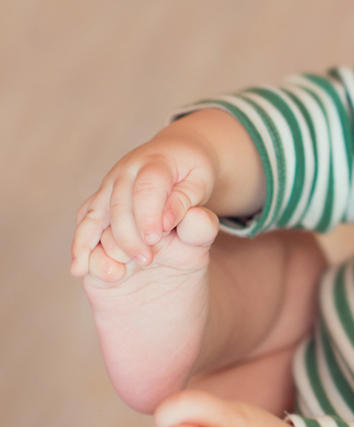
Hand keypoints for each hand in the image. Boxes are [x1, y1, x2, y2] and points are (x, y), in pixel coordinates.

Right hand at [71, 126, 218, 278]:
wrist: (175, 154)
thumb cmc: (193, 173)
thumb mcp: (201, 183)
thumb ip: (185, 201)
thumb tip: (166, 221)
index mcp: (154, 163)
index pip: (147, 188)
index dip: (148, 215)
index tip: (154, 239)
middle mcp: (125, 172)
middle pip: (119, 205)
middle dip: (129, 235)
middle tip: (147, 259)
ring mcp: (108, 186)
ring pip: (95, 215)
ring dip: (101, 244)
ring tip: (114, 273)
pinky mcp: (98, 200)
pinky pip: (85, 223)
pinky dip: (81, 245)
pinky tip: (80, 268)